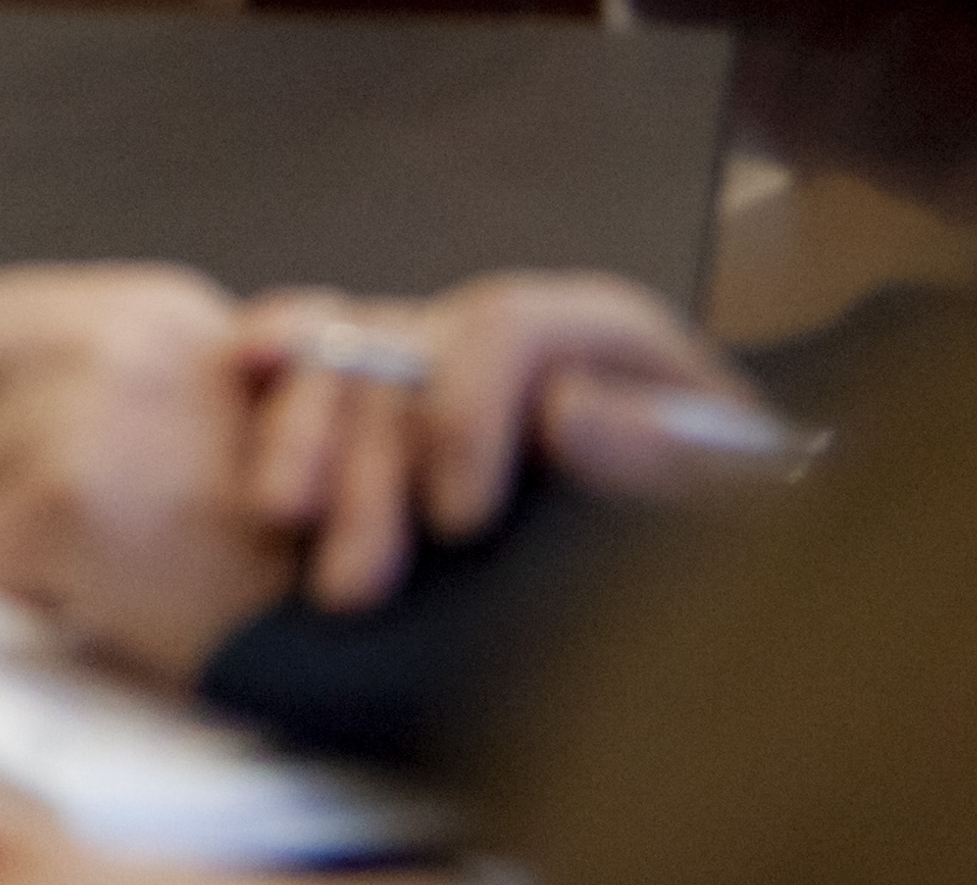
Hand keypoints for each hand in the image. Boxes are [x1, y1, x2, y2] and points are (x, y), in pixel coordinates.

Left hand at [0, 265, 294, 684]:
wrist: (342, 610)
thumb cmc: (263, 533)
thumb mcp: (181, 404)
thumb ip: (79, 378)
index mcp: (127, 307)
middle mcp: (98, 334)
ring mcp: (77, 406)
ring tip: (86, 557)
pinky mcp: (63, 491)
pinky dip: (27, 591)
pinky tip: (102, 590)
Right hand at [228, 274, 774, 611]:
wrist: (702, 649)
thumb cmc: (715, 581)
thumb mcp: (731, 534)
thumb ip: (675, 467)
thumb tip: (572, 412)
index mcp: (610, 351)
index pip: (518, 327)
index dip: (473, 407)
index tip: (460, 518)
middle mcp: (518, 349)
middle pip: (417, 351)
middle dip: (375, 466)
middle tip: (356, 584)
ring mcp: (445, 374)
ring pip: (350, 358)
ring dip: (306, 438)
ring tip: (284, 525)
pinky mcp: (385, 414)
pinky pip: (310, 351)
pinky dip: (275, 361)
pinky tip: (245, 374)